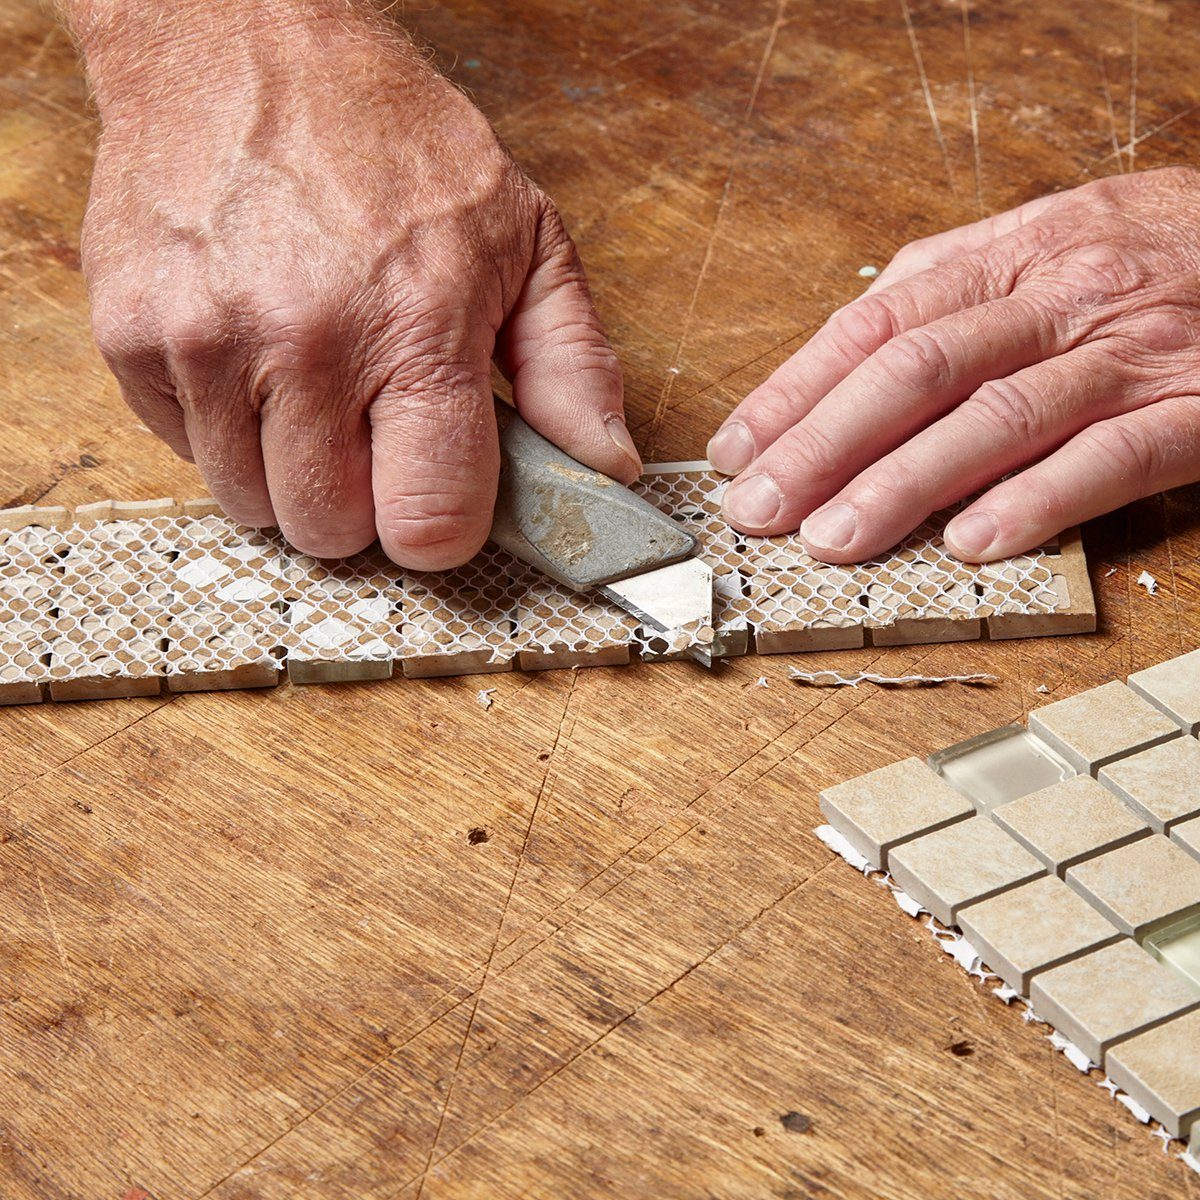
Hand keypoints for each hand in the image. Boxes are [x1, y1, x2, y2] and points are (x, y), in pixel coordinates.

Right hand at [74, 2, 637, 566]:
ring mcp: (206, 343)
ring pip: (251, 506)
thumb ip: (573, 366)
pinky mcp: (132, 338)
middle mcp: (306, 344)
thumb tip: (606, 467)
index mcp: (418, 328)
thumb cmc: (394, 143)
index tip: (439, 499)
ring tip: (313, 389)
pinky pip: (187, 454)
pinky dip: (225, 430)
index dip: (441, 529)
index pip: (429, 522)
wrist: (241, 43)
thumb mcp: (524, 239)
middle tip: (373, 433)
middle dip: (362, 503)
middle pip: (333, 531)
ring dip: (289, 472)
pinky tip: (254, 360)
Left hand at [707, 167, 1199, 561]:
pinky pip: (1112, 457)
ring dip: (904, 484)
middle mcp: (1059, 298)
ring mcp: (1127, 354)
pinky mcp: (1196, 408)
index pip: (874, 326)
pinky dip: (1038, 500)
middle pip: (917, 372)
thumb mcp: (1039, 243)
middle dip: (824, 445)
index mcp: (1008, 258)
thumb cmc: (1147, 253)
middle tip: (760, 509)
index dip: (796, 391)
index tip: (736, 451)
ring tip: (833, 540)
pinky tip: (972, 542)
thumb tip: (842, 350)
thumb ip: (946, 291)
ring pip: (998, 418)